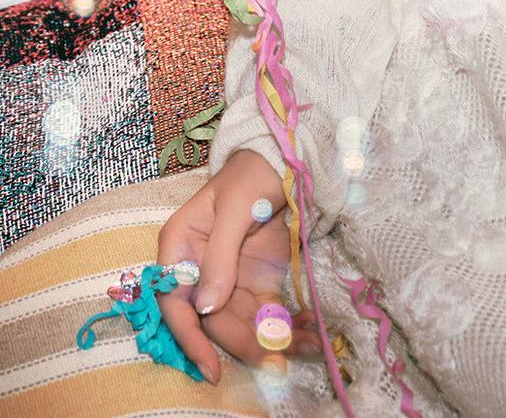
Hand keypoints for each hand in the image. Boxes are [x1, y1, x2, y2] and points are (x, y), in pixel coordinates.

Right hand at [155, 148, 323, 378]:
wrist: (283, 157)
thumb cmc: (251, 172)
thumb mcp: (235, 206)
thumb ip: (220, 255)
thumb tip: (207, 307)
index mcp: (180, 248)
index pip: (175, 304)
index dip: (190, 338)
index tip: (211, 366)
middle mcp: (199, 269)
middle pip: (213, 320)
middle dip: (245, 343)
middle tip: (277, 362)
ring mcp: (228, 278)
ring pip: (242, 323)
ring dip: (270, 339)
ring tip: (306, 345)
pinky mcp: (255, 281)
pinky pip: (265, 313)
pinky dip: (286, 325)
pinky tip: (310, 332)